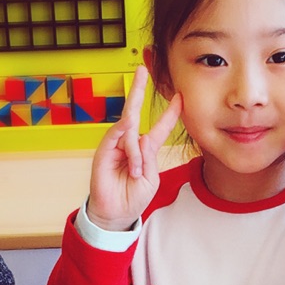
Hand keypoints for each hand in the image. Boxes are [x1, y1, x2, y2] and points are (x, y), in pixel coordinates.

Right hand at [87, 65, 180, 231]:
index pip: (159, 127)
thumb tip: (143, 137)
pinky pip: (115, 136)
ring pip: (129, 132)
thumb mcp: (150, 179)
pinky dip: (124, 139)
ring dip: (135, 152)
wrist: (116, 214)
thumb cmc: (133, 198)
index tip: (180, 96)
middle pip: (134, 112)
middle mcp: (130, 143)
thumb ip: (149, 158)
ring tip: (135, 172)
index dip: (170, 113)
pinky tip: (127, 132)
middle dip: (138, 90)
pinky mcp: (104, 152)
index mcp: (145, 150)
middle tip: (143, 69)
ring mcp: (116, 146)